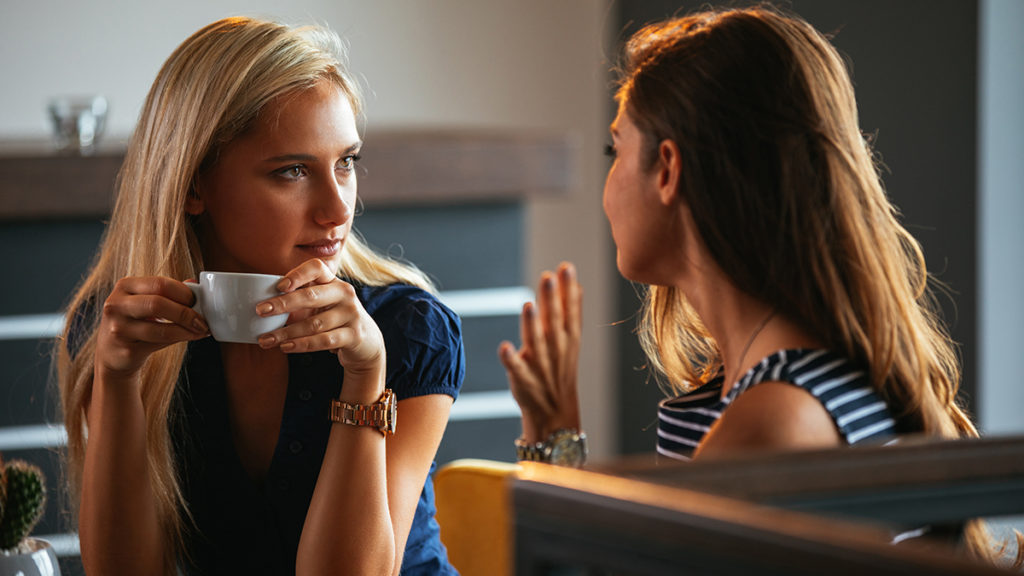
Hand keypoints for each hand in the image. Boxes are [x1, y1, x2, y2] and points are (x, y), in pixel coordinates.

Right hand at [95, 277, 209, 384]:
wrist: (113, 353)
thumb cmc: (136, 321)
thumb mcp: (146, 300)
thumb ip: (169, 291)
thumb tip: (196, 284)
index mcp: (124, 286)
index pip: (159, 284)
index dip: (183, 292)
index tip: (198, 300)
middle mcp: (116, 306)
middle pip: (157, 304)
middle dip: (186, 313)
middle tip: (202, 320)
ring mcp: (118, 330)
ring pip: (161, 329)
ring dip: (188, 330)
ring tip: (201, 330)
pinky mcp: (125, 351)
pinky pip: (160, 344)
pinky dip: (181, 339)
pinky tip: (192, 336)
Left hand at [255, 259, 384, 379]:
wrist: (366, 342)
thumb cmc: (334, 319)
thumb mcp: (321, 304)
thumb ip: (299, 301)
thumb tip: (264, 305)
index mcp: (333, 281)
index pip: (317, 268)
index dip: (297, 275)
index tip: (278, 286)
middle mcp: (345, 294)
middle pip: (311, 296)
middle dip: (283, 304)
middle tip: (260, 311)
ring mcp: (351, 314)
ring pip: (314, 323)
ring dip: (286, 332)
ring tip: (266, 339)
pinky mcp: (354, 335)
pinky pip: (324, 340)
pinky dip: (302, 344)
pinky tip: (286, 347)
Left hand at [498, 262, 581, 442]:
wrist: (555, 413)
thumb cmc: (559, 371)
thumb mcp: (570, 342)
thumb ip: (572, 312)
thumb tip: (576, 284)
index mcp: (568, 339)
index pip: (570, 311)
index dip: (568, 290)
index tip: (566, 267)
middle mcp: (556, 350)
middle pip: (554, 322)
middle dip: (552, 300)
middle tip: (549, 276)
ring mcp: (539, 365)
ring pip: (536, 343)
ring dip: (532, 325)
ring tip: (528, 305)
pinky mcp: (523, 380)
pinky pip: (516, 370)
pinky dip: (511, 360)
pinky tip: (504, 347)